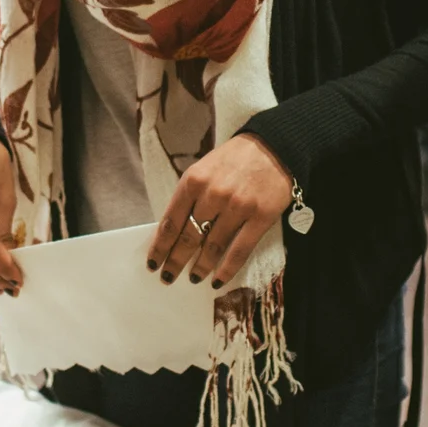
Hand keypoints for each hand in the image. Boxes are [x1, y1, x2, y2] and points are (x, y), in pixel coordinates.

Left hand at [151, 133, 292, 288]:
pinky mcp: (260, 217)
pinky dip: (227, 269)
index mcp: (194, 181)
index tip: (153, 262)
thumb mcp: (204, 168)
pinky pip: (240, 250)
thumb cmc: (235, 159)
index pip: (170, 222)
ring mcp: (237, 207)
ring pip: (212, 247)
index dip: (160, 247)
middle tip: (167, 277)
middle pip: (188, 237)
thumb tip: (175, 230)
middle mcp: (213, 195)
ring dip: (200, 267)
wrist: (275, 146)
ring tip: (193, 278)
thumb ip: (190, 196)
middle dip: (175, 261)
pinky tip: (218, 280)